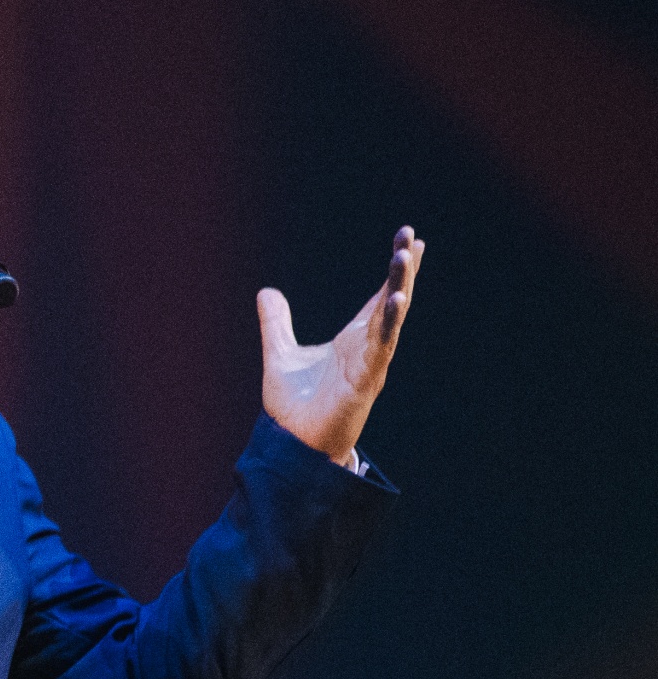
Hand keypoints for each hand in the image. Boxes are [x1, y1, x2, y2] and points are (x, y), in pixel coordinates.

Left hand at [257, 226, 425, 466]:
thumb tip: (266, 292)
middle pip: (392, 300)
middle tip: (411, 234)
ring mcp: (370, 363)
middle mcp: (367, 348)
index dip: (394, 271)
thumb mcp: (280, 354)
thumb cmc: (295, 406)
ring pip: (391, 318)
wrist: (292, 444)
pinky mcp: (365, 380)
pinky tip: (397, 299)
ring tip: (404, 256)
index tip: (408, 240)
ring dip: (399, 286)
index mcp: (353, 340)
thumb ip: (276, 323)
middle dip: (402, 268)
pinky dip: (389, 323)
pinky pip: (381, 346)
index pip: (379, 297)